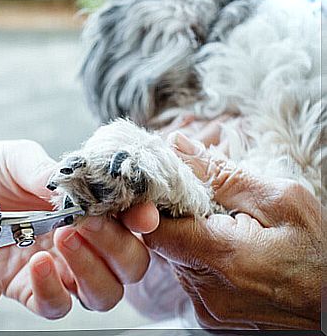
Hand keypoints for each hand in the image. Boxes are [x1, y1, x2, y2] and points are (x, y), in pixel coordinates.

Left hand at [0, 140, 158, 318]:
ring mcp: (60, 269)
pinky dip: (54, 290)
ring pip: (105, 293)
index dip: (143, 219)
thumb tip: (78, 188)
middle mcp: (83, 241)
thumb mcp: (16, 160)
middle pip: (130, 264)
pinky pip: (57, 306)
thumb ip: (49, 172)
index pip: (132, 219)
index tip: (140, 216)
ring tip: (61, 237)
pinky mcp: (30, 289)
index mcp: (88, 207)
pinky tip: (36, 262)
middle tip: (88, 222)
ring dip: (92, 269)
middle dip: (118, 245)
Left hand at [143, 133, 321, 328]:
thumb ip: (221, 175)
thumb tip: (177, 147)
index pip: (154, 227)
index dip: (158, 204)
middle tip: (215, 210)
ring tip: (229, 233)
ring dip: (193, 240)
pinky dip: (203, 262)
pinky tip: (232, 256)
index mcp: (221, 257)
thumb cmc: (318, 254)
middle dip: (182, 219)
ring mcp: (206, 309)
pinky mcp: (210, 318)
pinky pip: (191, 279)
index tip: (176, 189)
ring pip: (176, 260)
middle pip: (164, 243)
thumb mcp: (281, 201)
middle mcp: (205, 290)